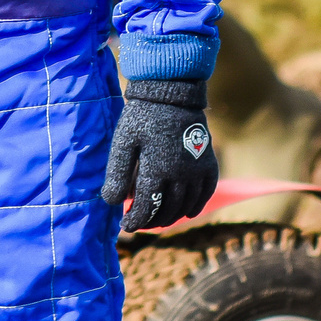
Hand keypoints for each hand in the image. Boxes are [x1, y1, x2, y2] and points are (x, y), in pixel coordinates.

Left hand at [102, 78, 218, 232]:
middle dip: (151, 221)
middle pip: (167, 210)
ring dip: (171, 217)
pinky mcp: (208, 162)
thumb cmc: (141, 118)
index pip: (147, 207)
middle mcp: (180, 174)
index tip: (125, 226)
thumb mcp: (123, 143)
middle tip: (138, 224)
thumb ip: (117, 173)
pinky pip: (207, 191)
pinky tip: (187, 213)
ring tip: (157, 221)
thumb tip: (112, 202)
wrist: (170, 94)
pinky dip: (198, 205)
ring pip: (186, 205)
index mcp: (157, 170)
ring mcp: (197, 169)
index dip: (135, 220)